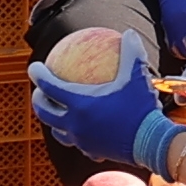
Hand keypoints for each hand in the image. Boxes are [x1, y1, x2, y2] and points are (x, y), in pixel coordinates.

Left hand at [31, 54, 177, 176]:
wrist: (151, 143)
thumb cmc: (142, 108)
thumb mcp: (138, 76)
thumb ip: (131, 53)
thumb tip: (129, 34)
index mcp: (79, 103)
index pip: (49, 86)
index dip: (37, 74)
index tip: (34, 67)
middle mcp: (74, 123)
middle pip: (45, 112)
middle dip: (38, 100)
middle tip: (39, 91)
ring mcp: (82, 140)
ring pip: (58, 131)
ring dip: (53, 120)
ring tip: (56, 112)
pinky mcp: (92, 151)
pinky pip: (78, 143)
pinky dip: (75, 135)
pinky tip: (82, 131)